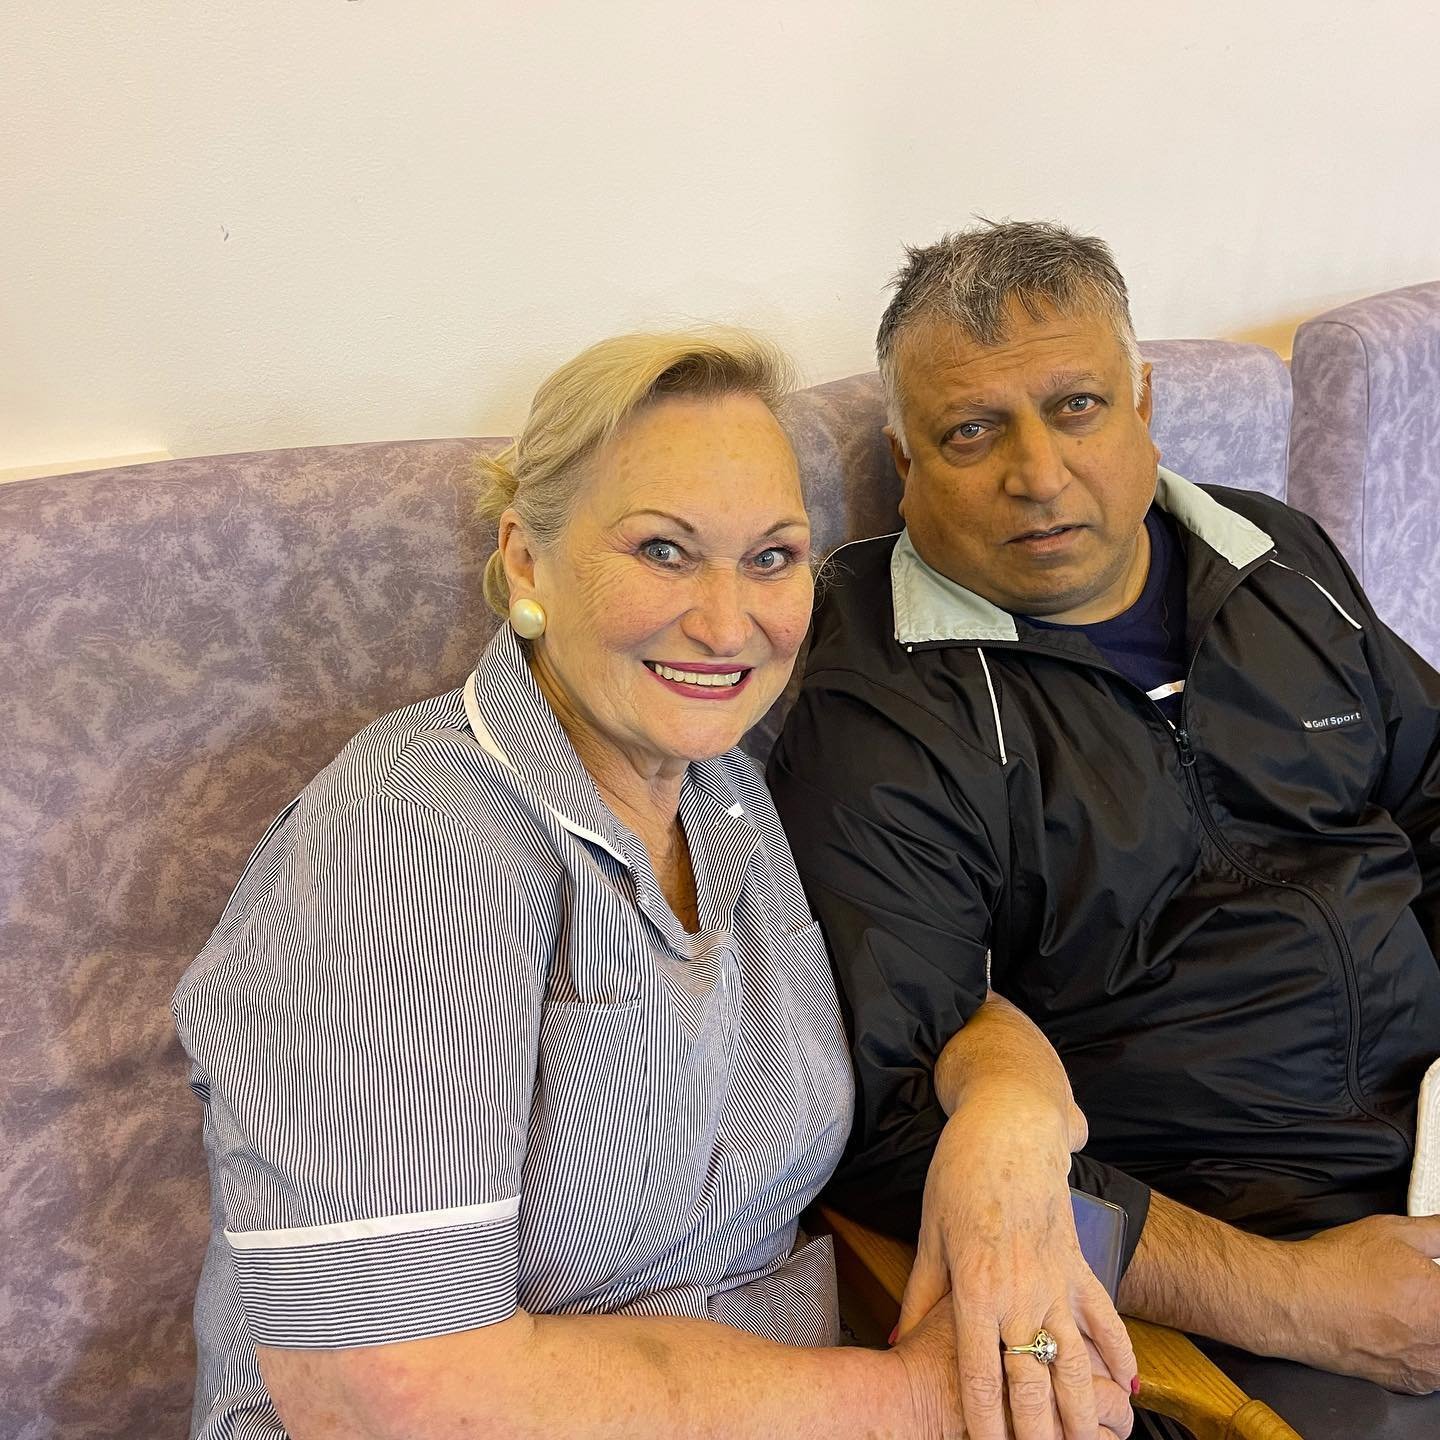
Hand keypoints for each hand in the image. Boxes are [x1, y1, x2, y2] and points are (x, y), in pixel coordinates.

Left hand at [895, 1090, 1135, 1439]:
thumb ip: (920, 1293)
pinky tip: (1131, 1390)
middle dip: (1038, 1434)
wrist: (1011, 1127)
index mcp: (976, 1288)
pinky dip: (1121, 1355)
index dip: (984, 1425)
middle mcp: (1021, 1293)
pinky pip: (1106, 1320)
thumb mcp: (929, 1232)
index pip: (981, 1375)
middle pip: (1033, 1382)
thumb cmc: (960, 1174)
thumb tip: (898, 1341)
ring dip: (1082, 1412)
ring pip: (1076, 1363)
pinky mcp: (1081, 1266)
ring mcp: (1057, 1282)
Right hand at [1286, 1213, 1439, 1392]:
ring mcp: (1431, 1368)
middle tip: (1414, 1291)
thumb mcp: (1393, 1231)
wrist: (1296, 1302)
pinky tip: (1398, 1331)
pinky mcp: (1411, 1384)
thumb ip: (1437, 1231)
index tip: (1427, 1279)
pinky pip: (1432, 1370)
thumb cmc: (1337, 1270)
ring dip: (1430, 1330)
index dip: (1434, 1282)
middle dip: (1431, 1303)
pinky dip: (1421, 1352)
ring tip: (1404, 1310)